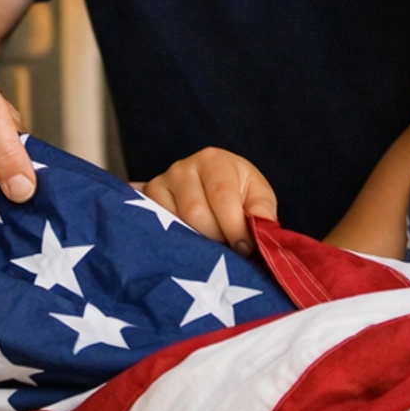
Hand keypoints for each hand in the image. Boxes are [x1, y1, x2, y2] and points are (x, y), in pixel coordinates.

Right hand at [143, 148, 276, 253]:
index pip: (222, 196)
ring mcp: (161, 183)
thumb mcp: (258, 197)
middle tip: (227, 249)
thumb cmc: (239, 192)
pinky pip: (157, 227)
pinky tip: (190, 243)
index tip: (244, 248)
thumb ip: (262, 214)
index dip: (234, 227)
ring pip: (175, 223)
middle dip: (215, 238)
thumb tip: (259, 236)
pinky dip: (176, 240)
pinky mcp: (147, 200)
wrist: (213, 184)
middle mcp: (183, 167)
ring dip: (196, 242)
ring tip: (210, 246)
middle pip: (196, 213)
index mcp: (214, 161)